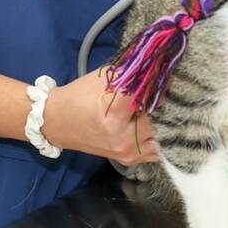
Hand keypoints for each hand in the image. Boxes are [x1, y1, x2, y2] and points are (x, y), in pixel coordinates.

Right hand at [40, 68, 159, 165]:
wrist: (58, 123)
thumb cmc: (80, 96)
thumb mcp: (105, 78)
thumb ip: (133, 74)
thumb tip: (160, 68)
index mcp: (115, 113)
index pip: (149, 94)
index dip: (158, 81)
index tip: (163, 72)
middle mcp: (123, 137)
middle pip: (161, 116)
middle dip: (164, 102)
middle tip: (168, 91)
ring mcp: (128, 153)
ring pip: (164, 136)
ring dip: (167, 121)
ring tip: (166, 107)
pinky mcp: (130, 160)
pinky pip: (157, 150)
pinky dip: (162, 136)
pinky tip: (162, 123)